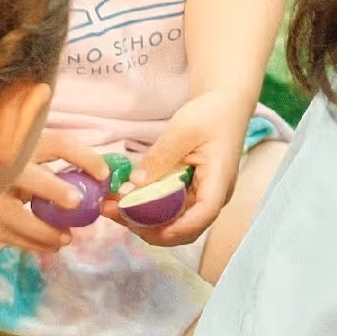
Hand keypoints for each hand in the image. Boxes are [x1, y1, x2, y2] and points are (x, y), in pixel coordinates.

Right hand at [0, 133, 101, 254]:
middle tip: (75, 203)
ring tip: (66, 239)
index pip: (58, 145)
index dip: (83, 158)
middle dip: (52, 189)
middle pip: (28, 176)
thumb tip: (99, 182)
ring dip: (45, 231)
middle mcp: (1, 167)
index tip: (104, 175)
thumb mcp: (23, 156)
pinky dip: (31, 244)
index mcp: (21, 145)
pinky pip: (7, 235)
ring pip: (16, 217)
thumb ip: (50, 164)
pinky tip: (49, 247)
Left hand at [120, 94, 251, 246]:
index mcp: (219, 181)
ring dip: (143, 220)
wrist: (225, 107)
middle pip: (185, 228)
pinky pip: (169, 209)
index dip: (176, 228)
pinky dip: (146, 209)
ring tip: (111, 207)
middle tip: (113, 213)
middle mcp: (213, 196)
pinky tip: (124, 200)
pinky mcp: (189, 193)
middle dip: (148, 228)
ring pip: (173, 222)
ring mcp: (201, 197)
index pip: (203, 214)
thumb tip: (135, 184)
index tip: (143, 228)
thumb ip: (160, 156)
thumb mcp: (183, 130)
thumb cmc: (211, 115)